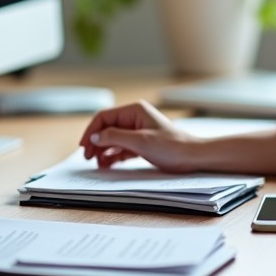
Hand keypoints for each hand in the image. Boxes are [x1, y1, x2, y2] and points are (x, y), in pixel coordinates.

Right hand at [79, 100, 201, 171]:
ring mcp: (137, 131)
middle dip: (95, 142)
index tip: (84, 147)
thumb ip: (115, 137)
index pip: (104, 117)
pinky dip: (112, 155)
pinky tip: (106, 164)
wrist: (191, 157)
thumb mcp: (140, 141)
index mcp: (134, 110)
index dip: (91, 131)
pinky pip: (121, 148)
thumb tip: (94, 137)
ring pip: (112, 139)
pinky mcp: (141, 143)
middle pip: (106, 128)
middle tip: (87, 157)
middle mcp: (134, 118)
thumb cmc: (171, 146)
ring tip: (96, 163)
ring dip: (102, 150)